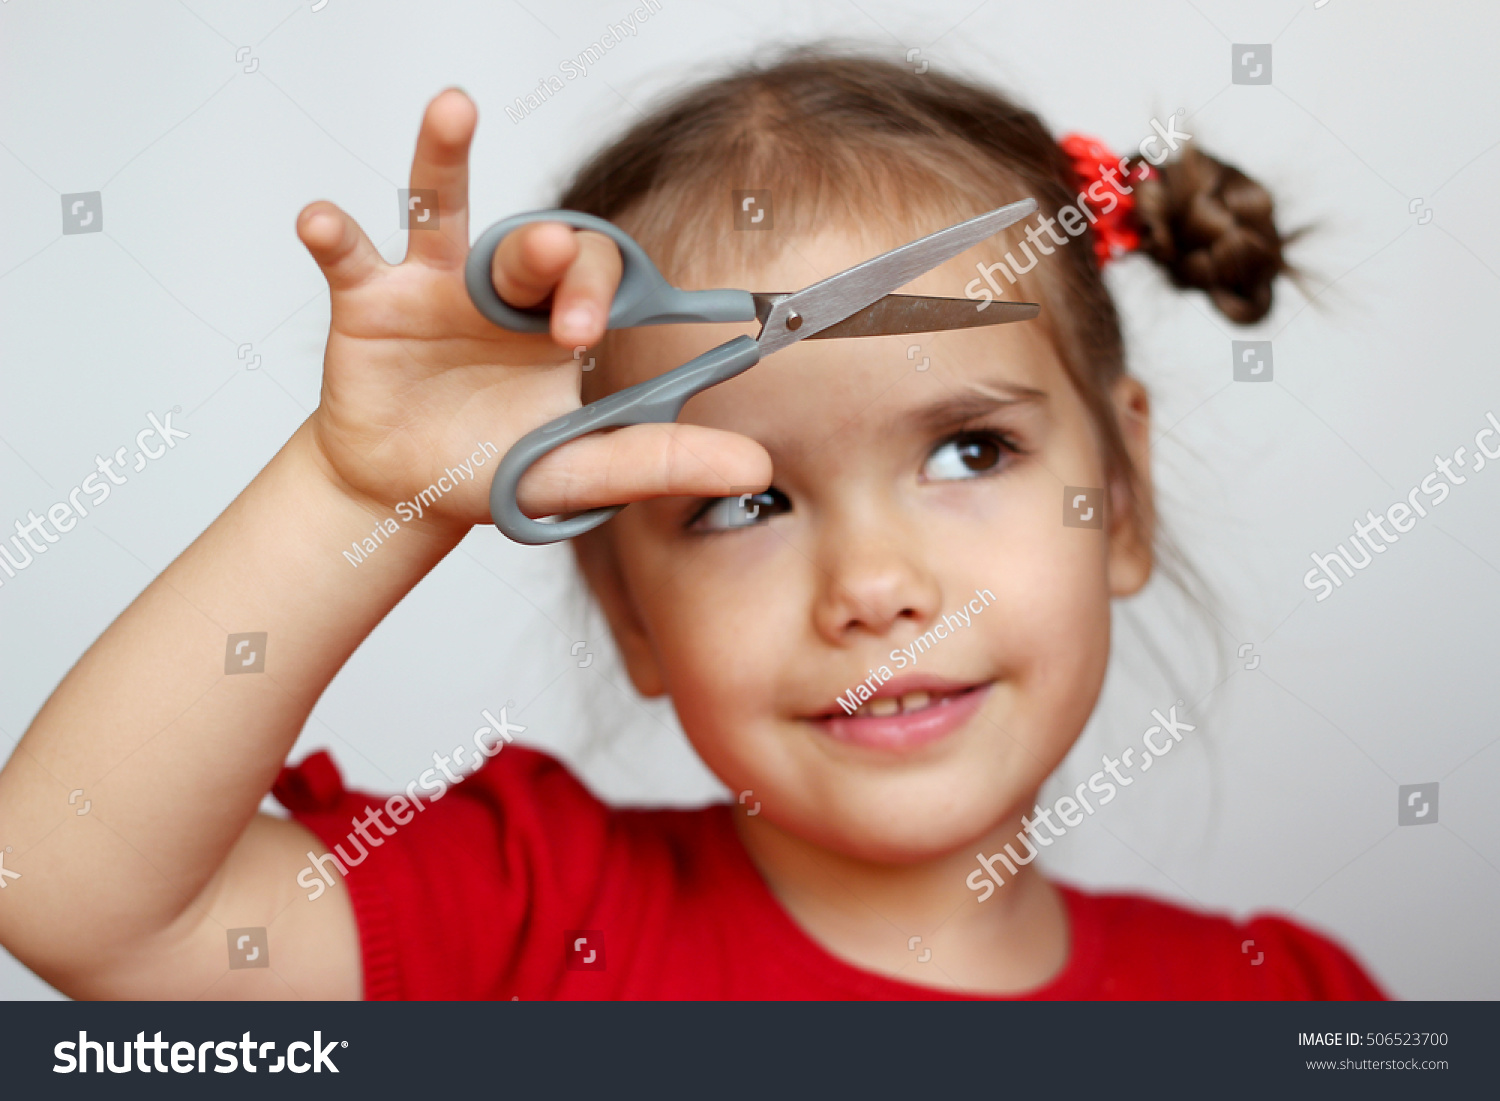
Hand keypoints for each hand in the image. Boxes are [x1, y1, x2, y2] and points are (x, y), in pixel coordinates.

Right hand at [297, 88, 768, 531]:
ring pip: (442, 209)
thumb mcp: (577, 470)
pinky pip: (352, 256)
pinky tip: (323, 221)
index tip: (585, 331)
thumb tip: (755, 466)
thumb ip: (660, 462)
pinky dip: (335, 235)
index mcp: (560, 322)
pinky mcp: (369, 302)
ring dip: (446, 159)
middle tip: (552, 273)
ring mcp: (433, 287)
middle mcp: (502, 291)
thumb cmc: (493, 467)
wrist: (407, 492)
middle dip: (544, 253)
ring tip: (454, 112)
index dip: (594, 290)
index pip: (594, 276)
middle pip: (530, 241)